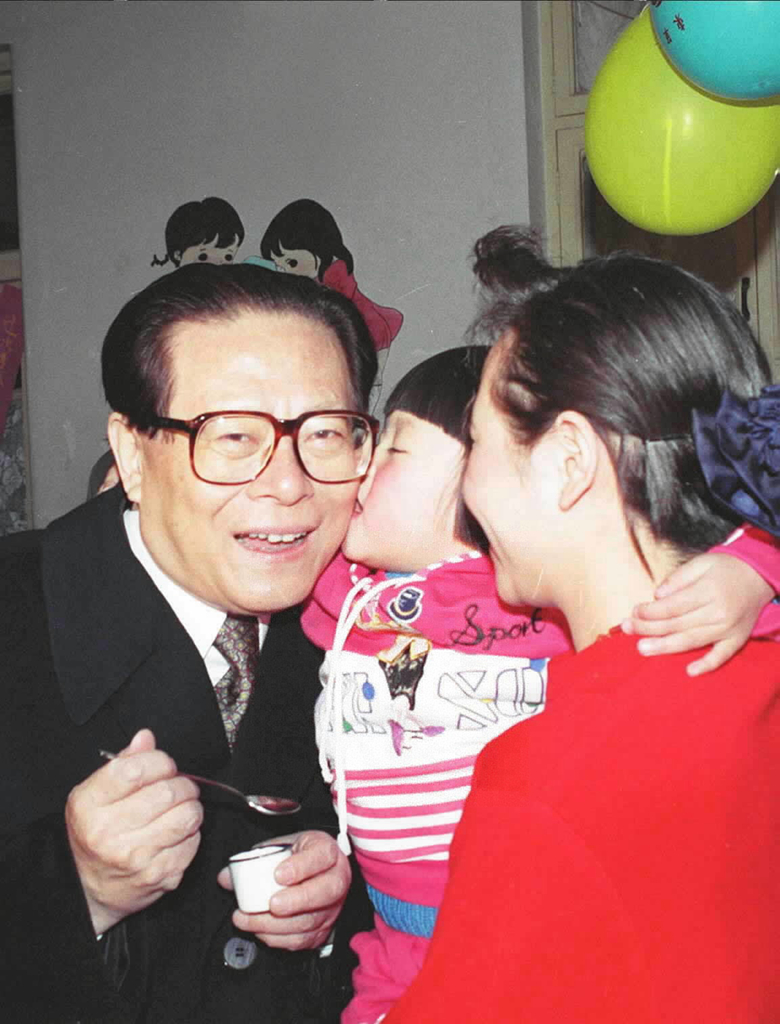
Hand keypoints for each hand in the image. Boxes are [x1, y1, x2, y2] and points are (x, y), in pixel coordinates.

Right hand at [66, 728, 202, 934]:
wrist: (87, 888)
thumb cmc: (94, 834)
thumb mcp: (95, 793)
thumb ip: (124, 762)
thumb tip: (146, 738)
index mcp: (89, 805)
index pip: (136, 770)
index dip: (159, 761)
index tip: (163, 765)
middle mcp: (109, 833)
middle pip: (168, 792)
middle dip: (181, 784)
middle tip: (176, 787)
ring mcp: (136, 857)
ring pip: (187, 816)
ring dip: (190, 807)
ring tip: (179, 808)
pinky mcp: (159, 875)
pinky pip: (193, 842)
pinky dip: (190, 834)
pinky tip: (174, 835)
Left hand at [218, 830, 349, 950]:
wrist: (317, 873)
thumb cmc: (298, 858)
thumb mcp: (281, 847)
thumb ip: (254, 859)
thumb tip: (226, 878)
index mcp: (327, 851)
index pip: (321, 856)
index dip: (301, 867)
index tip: (278, 874)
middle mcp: (336, 878)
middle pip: (325, 892)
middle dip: (296, 900)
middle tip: (271, 904)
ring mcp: (332, 907)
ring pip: (311, 921)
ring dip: (277, 925)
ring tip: (248, 920)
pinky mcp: (324, 929)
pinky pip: (303, 940)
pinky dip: (279, 938)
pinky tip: (260, 931)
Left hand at [623, 553, 773, 675]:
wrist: (759, 576)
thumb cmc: (725, 568)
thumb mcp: (700, 563)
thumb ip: (678, 579)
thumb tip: (657, 596)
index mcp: (708, 591)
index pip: (672, 606)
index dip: (650, 611)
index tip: (634, 611)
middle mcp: (719, 612)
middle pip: (677, 624)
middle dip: (649, 628)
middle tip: (628, 629)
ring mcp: (729, 629)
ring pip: (692, 641)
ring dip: (665, 647)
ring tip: (643, 649)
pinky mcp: (737, 639)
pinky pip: (721, 656)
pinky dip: (707, 665)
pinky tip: (689, 671)